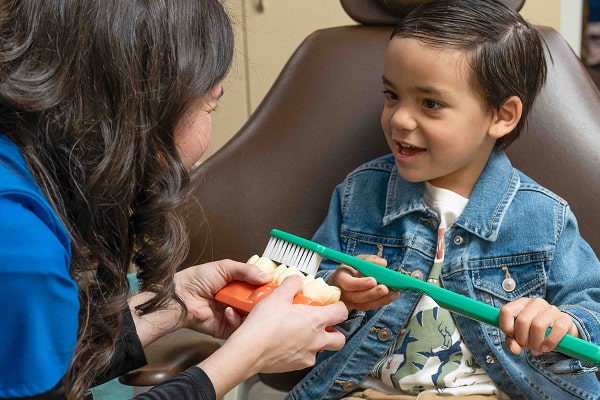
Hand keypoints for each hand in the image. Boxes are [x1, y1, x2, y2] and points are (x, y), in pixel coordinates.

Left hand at [174, 259, 273, 337]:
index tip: (275, 288)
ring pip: (252, 318)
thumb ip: (247, 270)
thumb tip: (267, 277)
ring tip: (248, 305)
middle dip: (262, 302)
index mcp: (239, 286)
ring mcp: (233, 316)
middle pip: (258, 304)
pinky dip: (236, 320)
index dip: (267, 289)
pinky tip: (228, 311)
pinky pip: (239, 328)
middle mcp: (238, 302)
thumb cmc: (197, 279)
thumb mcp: (224, 267)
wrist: (180, 296)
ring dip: (251, 312)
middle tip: (266, 299)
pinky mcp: (227, 329)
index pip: (259, 289)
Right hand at [223, 275, 347, 372]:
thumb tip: (297, 279)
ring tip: (301, 335)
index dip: (339, 307)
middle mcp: (317, 340)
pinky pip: (305, 360)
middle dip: (335, 332)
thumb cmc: (265, 323)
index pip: (342, 313)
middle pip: (340, 339)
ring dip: (317, 344)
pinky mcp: (296, 367)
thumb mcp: (278, 296)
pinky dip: (300, 353)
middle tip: (323, 325)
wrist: (249, 350)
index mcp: (316, 320)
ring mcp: (308, 355)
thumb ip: (291, 285)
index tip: (333, 306)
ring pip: (322, 351)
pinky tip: (287, 345)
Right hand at [329, 254, 398, 310]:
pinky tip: (393, 295)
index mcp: (341, 278)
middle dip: (373, 293)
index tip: (373, 281)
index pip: (348, 283)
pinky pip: (371, 307)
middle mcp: (344, 293)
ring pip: (365, 304)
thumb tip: (383, 263)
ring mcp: (351, 302)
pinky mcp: (360, 307)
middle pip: (357, 297)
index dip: (360, 283)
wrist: (342, 283)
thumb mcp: (357, 260)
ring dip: (381, 299)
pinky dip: (383, 301)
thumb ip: (369, 260)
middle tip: (385, 289)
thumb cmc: (352, 269)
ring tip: (394, 292)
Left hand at [499, 297, 578, 355]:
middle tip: (528, 346)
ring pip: (538, 326)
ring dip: (536, 343)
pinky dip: (549, 343)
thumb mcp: (520, 336)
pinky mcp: (564, 318)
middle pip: (522, 321)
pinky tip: (546, 348)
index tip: (512, 336)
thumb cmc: (534, 332)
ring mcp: (551, 309)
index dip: (506, 327)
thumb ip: (512, 342)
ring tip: (537, 349)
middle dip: (522, 339)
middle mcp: (535, 303)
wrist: (560, 332)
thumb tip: (514, 349)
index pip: (506, 311)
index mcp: (521, 303)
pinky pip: (556, 330)